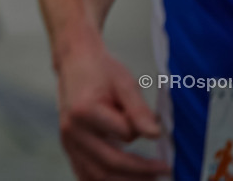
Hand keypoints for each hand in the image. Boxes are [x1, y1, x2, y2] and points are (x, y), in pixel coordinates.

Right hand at [56, 41, 169, 180]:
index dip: (142, 133)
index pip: (124, 135)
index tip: (159, 133)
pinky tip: (123, 180)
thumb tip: (155, 135)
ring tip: (148, 179)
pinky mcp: (68, 146)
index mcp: (85, 111)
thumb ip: (138, 110)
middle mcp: (71, 130)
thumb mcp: (124, 83)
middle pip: (109, 164)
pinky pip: (84, 173)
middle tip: (164, 170)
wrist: (75, 63)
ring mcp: (67, 140)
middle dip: (140, 173)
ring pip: (96, 175)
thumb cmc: (101, 71)